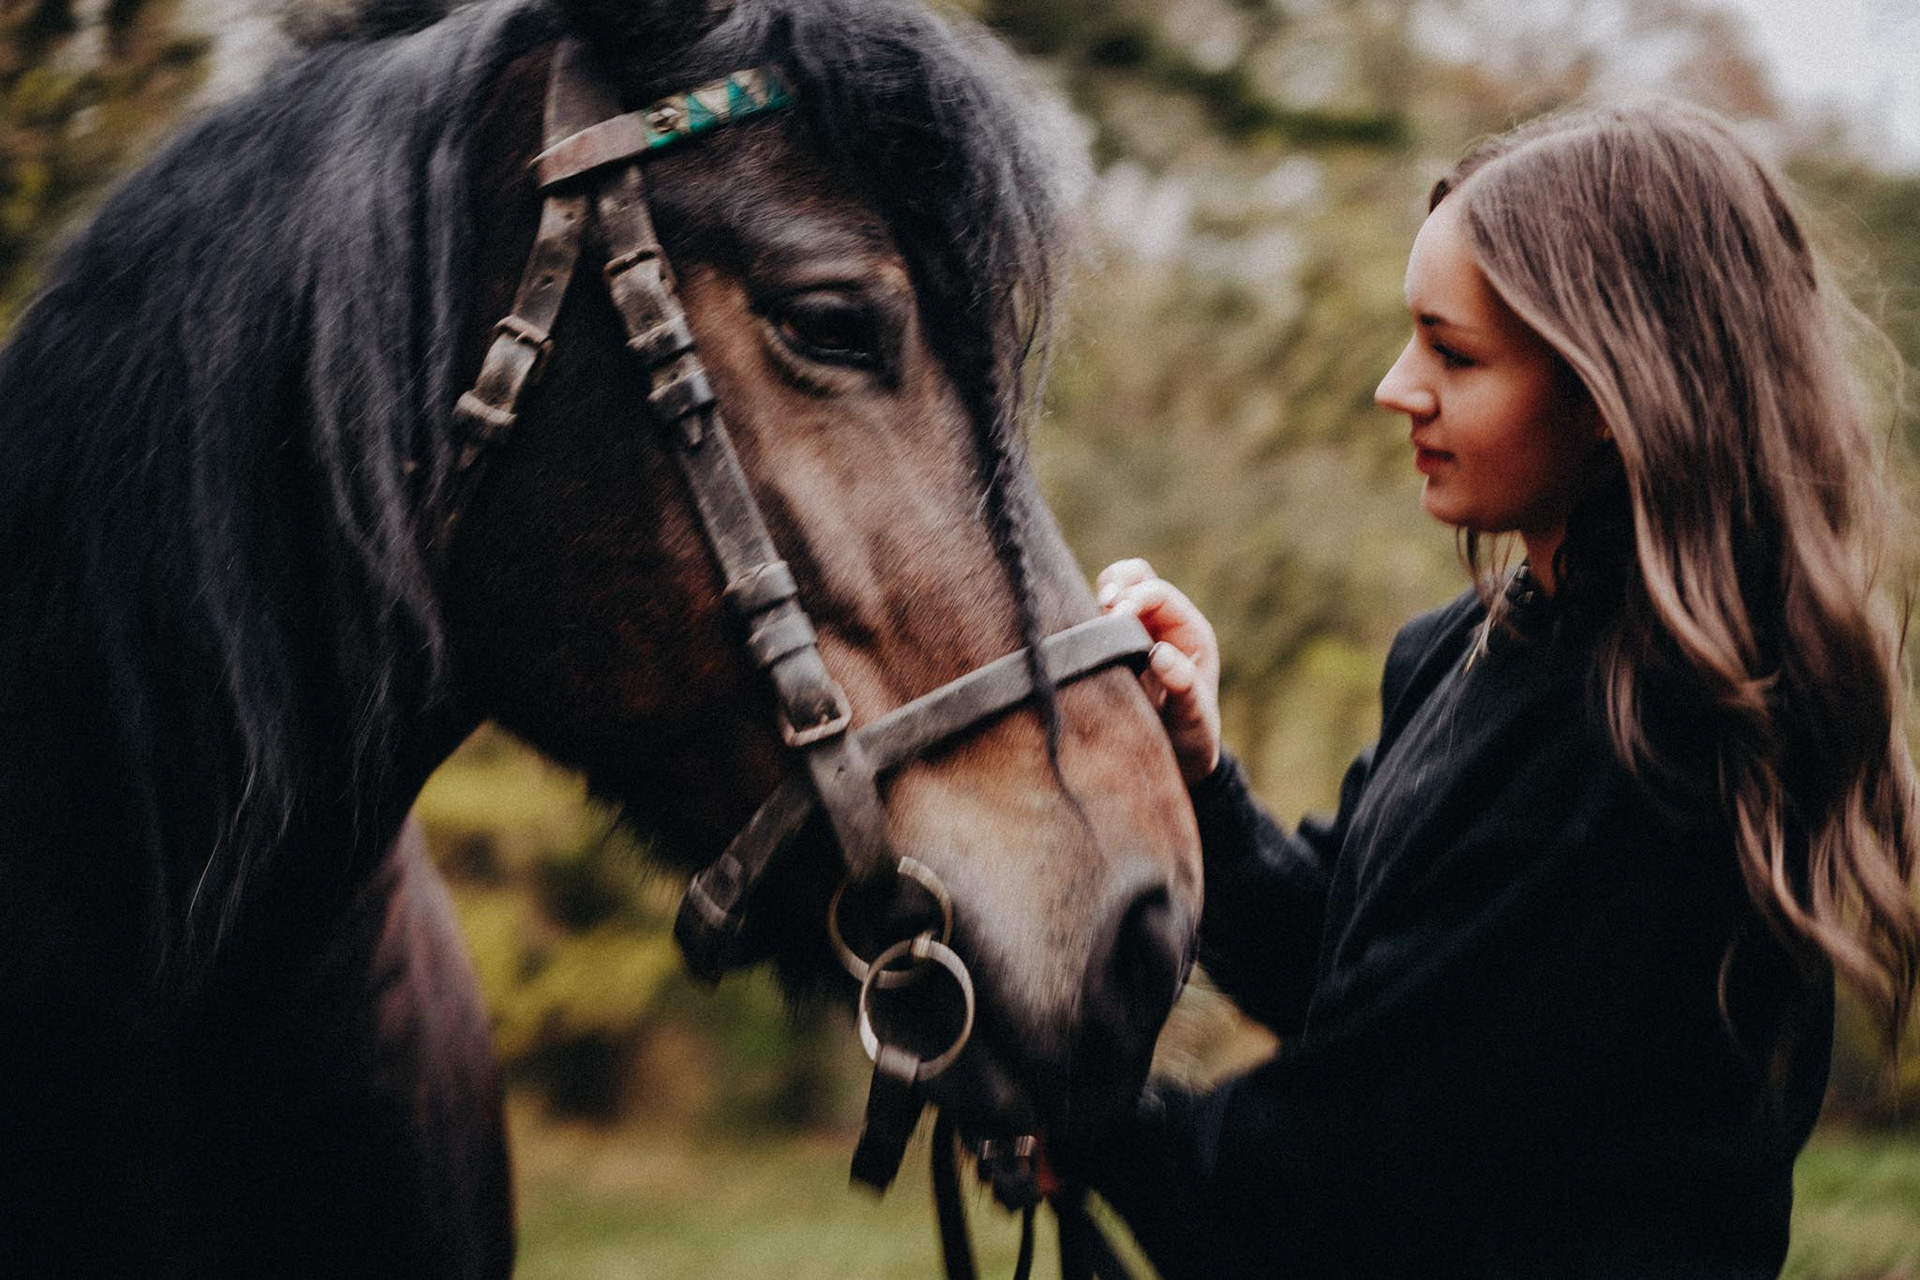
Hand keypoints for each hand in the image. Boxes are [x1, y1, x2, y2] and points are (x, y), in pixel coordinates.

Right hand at [1096, 559, 1221, 785]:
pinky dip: (1085, 616)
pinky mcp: (1113, 646)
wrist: (1176, 762)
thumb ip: (1185, 688)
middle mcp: (1164, 625)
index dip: (1136, 597)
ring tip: (1088, 618)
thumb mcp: (1195, 720)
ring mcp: (1137, 632)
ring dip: (1099, 595)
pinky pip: (1096, 615)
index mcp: (1189, 633)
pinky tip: (1077, 635)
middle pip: (1136, 575)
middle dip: (1116, 583)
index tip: (1114, 618)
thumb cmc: (1190, 740)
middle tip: (1101, 608)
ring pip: (1114, 587)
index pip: (1159, 593)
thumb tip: (1162, 654)